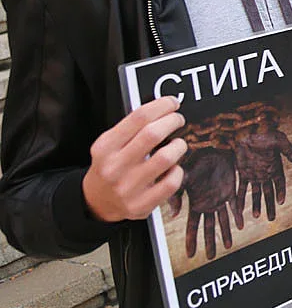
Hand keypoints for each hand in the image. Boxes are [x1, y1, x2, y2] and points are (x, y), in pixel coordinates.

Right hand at [82, 96, 187, 222]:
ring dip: (178, 146)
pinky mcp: (141, 204)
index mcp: (106, 147)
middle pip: (153, 134)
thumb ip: (132, 127)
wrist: (97, 201)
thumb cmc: (111, 165)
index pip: (138, 118)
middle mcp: (114, 167)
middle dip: (172, 121)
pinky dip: (178, 171)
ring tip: (178, 144)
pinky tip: (173, 168)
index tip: (172, 102)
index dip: (161, 106)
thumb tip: (163, 108)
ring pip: (166, 157)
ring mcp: (127, 187)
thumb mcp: (111, 144)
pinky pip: (171, 183)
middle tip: (178, 119)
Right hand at [168, 146, 239, 259]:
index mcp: (195, 202)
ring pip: (223, 220)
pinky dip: (238, 215)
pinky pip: (235, 206)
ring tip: (227, 246)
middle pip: (209, 228)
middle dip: (209, 242)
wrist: (212, 144)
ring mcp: (220, 197)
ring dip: (225, 233)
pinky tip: (241, 224)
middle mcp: (208, 202)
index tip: (190, 255)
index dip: (192, 241)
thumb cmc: (195, 157)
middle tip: (210, 257)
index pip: (193, 226)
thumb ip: (176, 193)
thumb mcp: (183, 176)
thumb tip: (174, 212)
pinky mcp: (231, 189)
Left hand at [233, 116, 291, 222]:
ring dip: (256, 205)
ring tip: (256, 216)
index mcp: (275, 166)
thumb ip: (289, 151)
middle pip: (269, 192)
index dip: (281, 192)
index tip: (281, 202)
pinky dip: (240, 198)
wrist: (246, 129)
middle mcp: (265, 172)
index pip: (280, 183)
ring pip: (256, 193)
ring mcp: (254, 174)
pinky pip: (241, 188)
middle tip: (271, 218)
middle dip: (270, 205)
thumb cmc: (264, 133)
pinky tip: (239, 208)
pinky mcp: (243, 173)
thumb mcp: (279, 140)